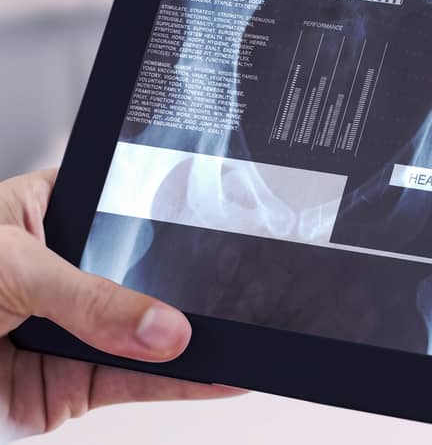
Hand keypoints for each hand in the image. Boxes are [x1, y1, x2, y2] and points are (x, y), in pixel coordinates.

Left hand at [0, 169, 240, 436]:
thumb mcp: (9, 272)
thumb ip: (94, 300)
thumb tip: (169, 330)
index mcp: (41, 215)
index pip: (124, 203)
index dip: (171, 208)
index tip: (229, 212)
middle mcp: (62, 272)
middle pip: (146, 273)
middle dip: (193, 282)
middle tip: (246, 283)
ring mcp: (68, 332)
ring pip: (147, 333)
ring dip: (195, 338)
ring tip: (248, 332)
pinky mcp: (69, 388)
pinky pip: (138, 383)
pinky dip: (183, 384)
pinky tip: (223, 374)